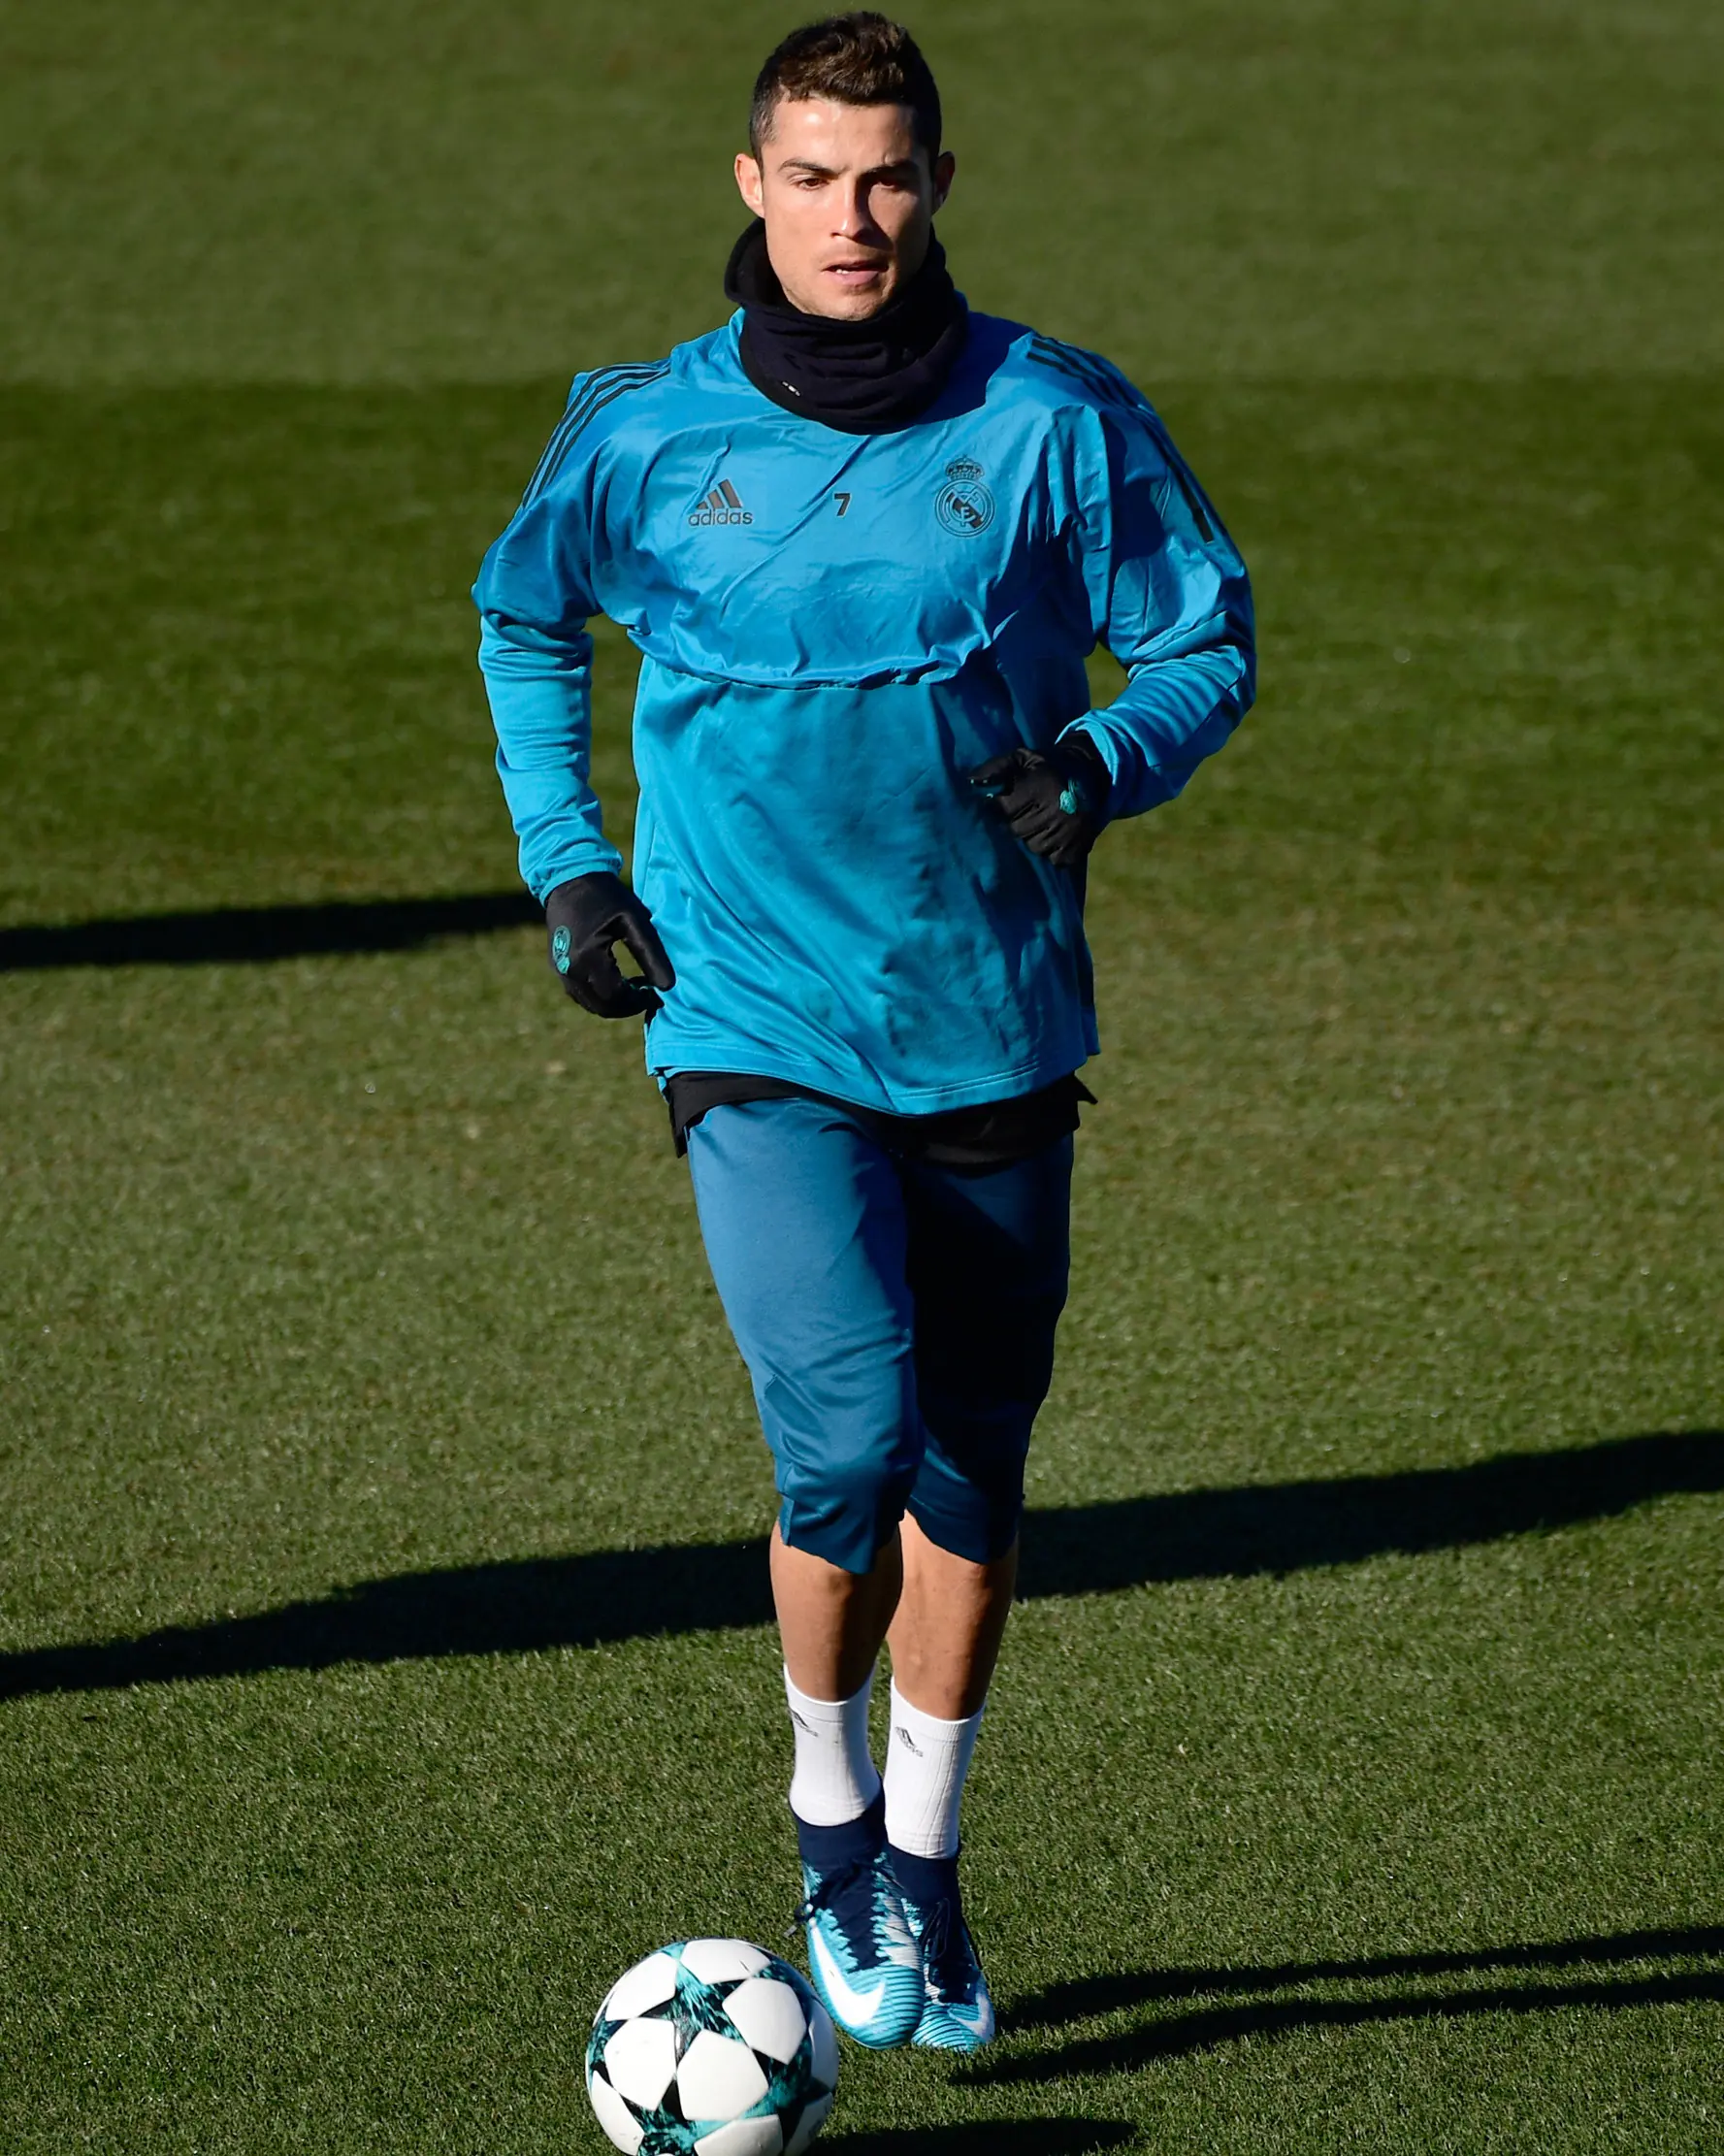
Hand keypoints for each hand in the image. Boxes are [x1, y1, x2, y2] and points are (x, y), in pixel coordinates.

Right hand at [543, 872, 674, 1018]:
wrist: (570, 878)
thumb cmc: (607, 896)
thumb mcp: (635, 921)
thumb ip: (651, 954)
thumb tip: (668, 987)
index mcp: (587, 958)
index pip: (616, 998)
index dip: (638, 1002)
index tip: (655, 993)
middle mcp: (569, 970)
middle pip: (602, 1007)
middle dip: (627, 1006)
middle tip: (647, 993)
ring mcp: (560, 970)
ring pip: (590, 1004)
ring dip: (614, 1002)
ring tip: (635, 985)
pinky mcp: (557, 967)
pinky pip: (580, 993)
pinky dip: (600, 995)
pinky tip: (617, 979)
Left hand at [969, 734, 1109, 870]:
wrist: (1088, 774)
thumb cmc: (1046, 769)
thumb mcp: (1021, 758)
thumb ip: (996, 768)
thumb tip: (972, 782)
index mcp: (1037, 789)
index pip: (1003, 809)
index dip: (1002, 808)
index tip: (1009, 802)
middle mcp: (1053, 811)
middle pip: (1017, 831)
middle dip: (1018, 822)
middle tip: (1028, 811)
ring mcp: (1067, 832)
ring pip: (1034, 847)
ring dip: (1034, 838)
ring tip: (1042, 822)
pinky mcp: (1076, 847)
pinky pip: (1053, 859)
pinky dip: (1051, 850)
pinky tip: (1054, 835)